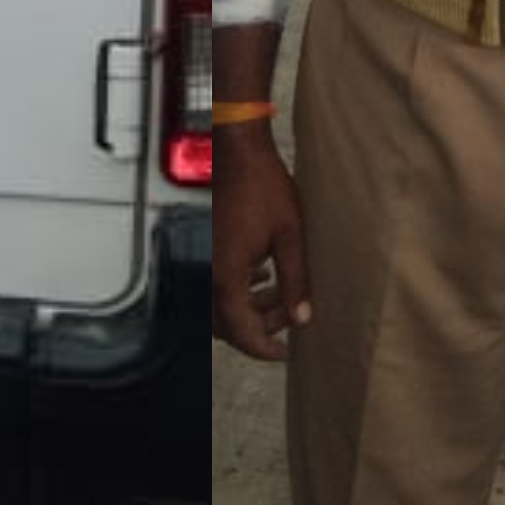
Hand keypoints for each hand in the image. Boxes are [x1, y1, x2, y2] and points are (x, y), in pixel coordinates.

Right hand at [211, 125, 312, 361]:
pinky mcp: (202, 247)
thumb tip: (302, 316)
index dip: (264, 348)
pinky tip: (260, 274)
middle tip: (288, 319)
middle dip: (259, 326)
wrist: (237, 150)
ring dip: (249, 307)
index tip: (283, 353)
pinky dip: (238, 289)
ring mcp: (202, 259)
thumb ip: (296, 282)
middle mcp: (207, 273)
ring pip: (220, 305)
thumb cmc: (261, 185)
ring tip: (280, 296)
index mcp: (227, 276)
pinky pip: (215, 284)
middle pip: (228, 323)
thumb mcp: (290, 237)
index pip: (242, 332)